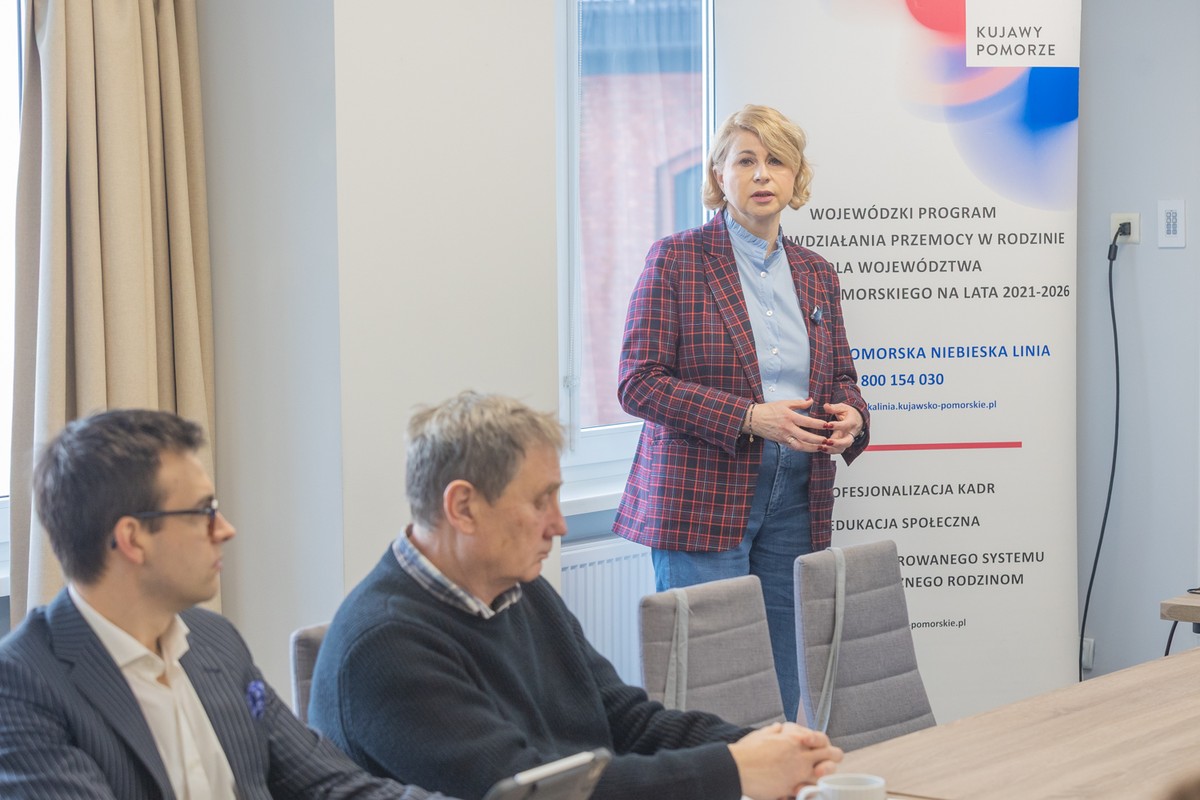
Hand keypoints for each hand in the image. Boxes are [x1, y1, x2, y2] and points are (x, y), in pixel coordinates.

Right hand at [728, 722, 842, 799]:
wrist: (735, 768)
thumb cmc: (746, 751)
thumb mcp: (762, 734)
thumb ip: (775, 731)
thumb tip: (779, 727)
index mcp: (795, 739)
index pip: (823, 740)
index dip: (823, 745)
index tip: (816, 749)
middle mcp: (801, 756)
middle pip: (833, 757)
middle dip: (831, 761)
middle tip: (821, 767)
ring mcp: (799, 773)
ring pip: (825, 777)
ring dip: (820, 779)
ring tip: (808, 780)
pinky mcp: (791, 789)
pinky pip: (809, 792)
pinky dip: (807, 793)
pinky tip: (799, 791)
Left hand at [819, 403, 864, 454]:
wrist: (857, 419)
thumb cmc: (849, 413)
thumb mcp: (842, 407)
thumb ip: (834, 408)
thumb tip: (826, 406)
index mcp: (851, 422)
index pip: (845, 425)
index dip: (837, 426)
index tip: (827, 425)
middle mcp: (850, 433)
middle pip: (847, 441)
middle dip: (837, 443)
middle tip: (827, 441)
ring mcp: (847, 440)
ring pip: (843, 448)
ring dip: (832, 449)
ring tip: (822, 447)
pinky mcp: (843, 444)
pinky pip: (839, 450)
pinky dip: (831, 451)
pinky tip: (821, 449)